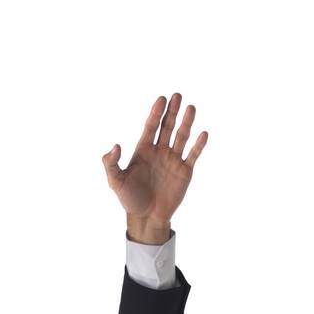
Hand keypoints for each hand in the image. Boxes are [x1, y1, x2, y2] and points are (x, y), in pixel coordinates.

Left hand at [102, 94, 207, 233]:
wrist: (146, 218)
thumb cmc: (130, 199)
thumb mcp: (115, 182)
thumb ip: (111, 164)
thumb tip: (115, 146)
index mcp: (144, 150)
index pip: (151, 127)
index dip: (156, 113)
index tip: (161, 99)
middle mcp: (160, 151)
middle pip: (167, 127)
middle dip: (172, 111)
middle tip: (177, 95)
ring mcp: (173, 160)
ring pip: (182, 137)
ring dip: (186, 123)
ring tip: (191, 108)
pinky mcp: (184, 171)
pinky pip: (193, 155)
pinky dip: (198, 145)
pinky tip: (203, 134)